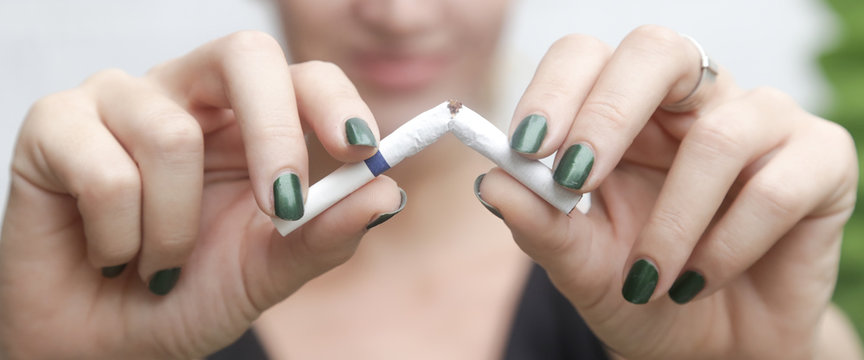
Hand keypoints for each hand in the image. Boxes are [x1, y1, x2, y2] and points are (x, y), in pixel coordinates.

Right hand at [0, 31, 402, 358]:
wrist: (105, 343)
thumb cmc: (187, 295)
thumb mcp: (267, 271)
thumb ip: (325, 234)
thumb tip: (387, 192)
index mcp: (250, 123)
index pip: (303, 76)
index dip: (335, 101)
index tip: (361, 149)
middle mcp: (190, 96)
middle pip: (245, 55)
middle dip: (273, 134)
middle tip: (280, 207)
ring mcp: (121, 102)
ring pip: (170, 135)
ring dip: (175, 230)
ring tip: (159, 263)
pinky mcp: (55, 124)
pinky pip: (105, 171)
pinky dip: (120, 237)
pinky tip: (110, 252)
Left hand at [480, 26, 857, 358]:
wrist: (714, 348)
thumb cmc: (642, 291)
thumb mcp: (580, 264)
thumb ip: (540, 224)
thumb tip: (492, 183)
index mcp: (623, 112)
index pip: (586, 57)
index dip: (555, 90)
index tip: (527, 148)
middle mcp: (691, 101)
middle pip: (657, 50)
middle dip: (608, 113)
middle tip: (576, 177)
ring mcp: (761, 122)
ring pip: (720, 136)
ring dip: (673, 223)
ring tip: (649, 280)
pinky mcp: (820, 160)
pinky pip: (775, 188)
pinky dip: (729, 246)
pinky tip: (702, 280)